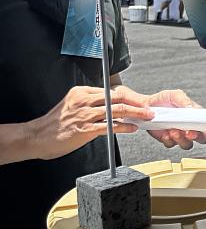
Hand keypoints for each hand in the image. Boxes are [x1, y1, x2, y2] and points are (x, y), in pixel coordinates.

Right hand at [29, 86, 153, 159]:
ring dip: (135, 114)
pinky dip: (124, 126)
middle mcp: (84, 100)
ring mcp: (84, 114)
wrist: (35, 137)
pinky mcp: (85, 129)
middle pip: (117, 97)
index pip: (111, 91)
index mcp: (81, 92)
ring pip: (117, 110)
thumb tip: (111, 110)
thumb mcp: (72, 107)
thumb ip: (90, 105)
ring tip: (146, 117)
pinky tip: (132, 128)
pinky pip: (110, 126)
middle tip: (148, 108)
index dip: (128, 97)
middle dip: (136, 103)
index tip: (139, 101)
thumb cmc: (54, 125)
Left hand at [130, 88, 205, 149]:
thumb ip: (184, 101)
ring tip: (174, 131)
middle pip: (202, 138)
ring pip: (187, 144)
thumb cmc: (162, 100)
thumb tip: (192, 109)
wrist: (145, 106)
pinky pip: (172, 145)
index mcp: (196, 117)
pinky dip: (169, 140)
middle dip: (198, 137)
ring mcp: (179, 135)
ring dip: (182, 139)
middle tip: (191, 133)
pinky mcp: (168, 139)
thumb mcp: (175, 95)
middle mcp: (189, 127)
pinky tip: (166, 133)